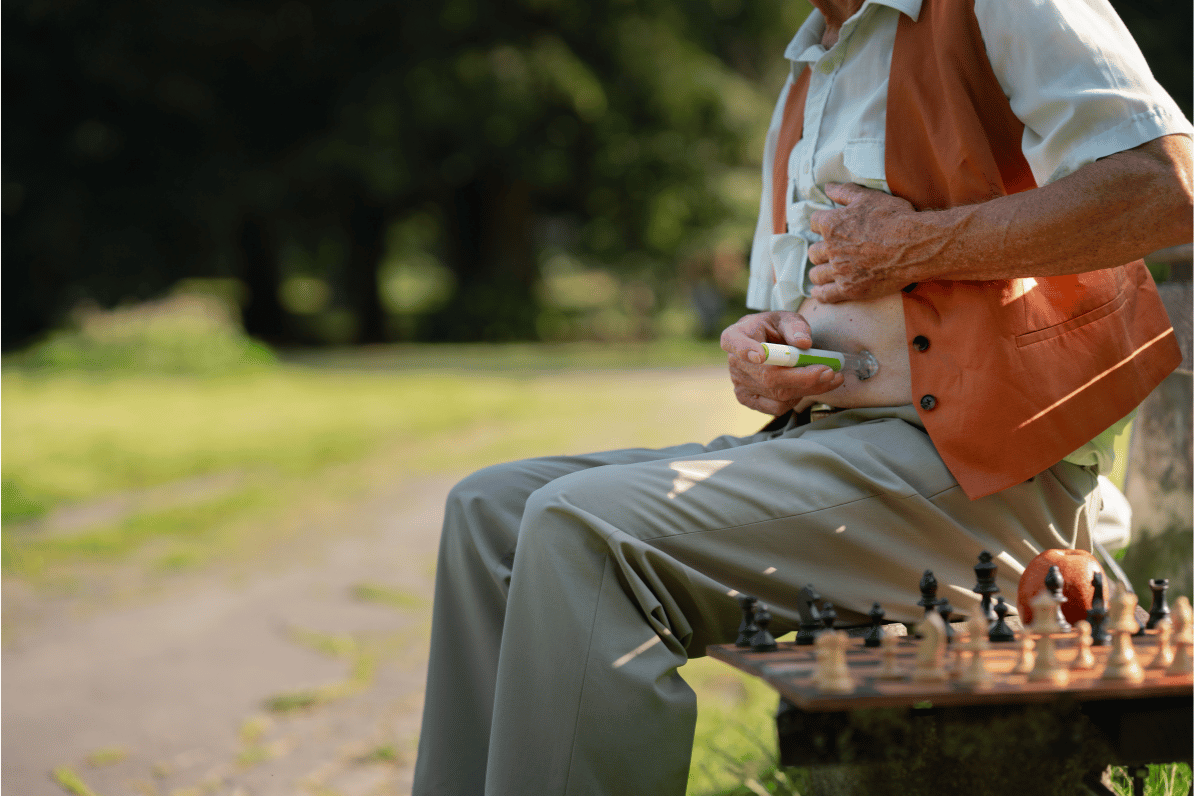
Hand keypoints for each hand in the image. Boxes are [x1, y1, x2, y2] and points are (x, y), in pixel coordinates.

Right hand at [719, 311, 843, 415]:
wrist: (766, 342)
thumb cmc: (775, 328)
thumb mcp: (786, 319)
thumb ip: (795, 327)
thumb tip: (804, 343)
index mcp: (735, 335)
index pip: (735, 342)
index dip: (746, 350)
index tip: (760, 356)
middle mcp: (734, 362)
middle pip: (767, 376)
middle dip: (802, 377)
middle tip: (829, 372)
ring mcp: (739, 384)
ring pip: (777, 395)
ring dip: (808, 389)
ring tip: (829, 377)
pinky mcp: (748, 400)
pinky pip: (776, 407)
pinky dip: (797, 398)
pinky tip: (809, 386)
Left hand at [806, 182, 927, 302]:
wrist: (915, 246)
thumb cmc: (895, 218)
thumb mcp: (869, 197)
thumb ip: (845, 192)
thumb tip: (827, 187)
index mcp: (832, 224)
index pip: (814, 223)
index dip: (821, 224)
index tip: (826, 228)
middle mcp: (831, 248)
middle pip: (814, 251)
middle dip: (820, 250)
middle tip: (828, 252)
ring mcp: (839, 270)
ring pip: (816, 274)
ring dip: (819, 272)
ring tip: (823, 272)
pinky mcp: (849, 289)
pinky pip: (825, 294)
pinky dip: (820, 293)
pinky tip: (819, 292)